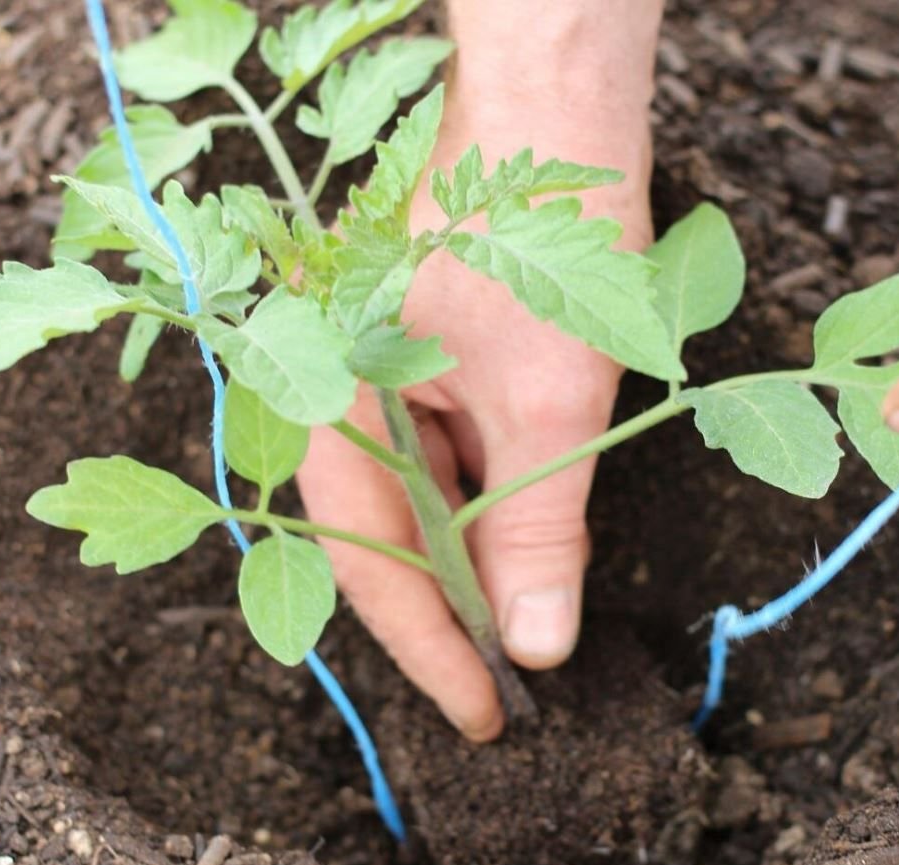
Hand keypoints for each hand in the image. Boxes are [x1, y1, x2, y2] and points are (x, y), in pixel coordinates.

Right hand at [297, 1, 662, 740]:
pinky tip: (533, 546)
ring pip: (429, 503)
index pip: (373, 557)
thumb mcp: (546, 401)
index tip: (482, 714)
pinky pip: (458, 460)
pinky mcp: (443, 366)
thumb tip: (536, 644)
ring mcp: (396, 382)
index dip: (429, 648)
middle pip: (392, 537)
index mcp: (339, 402)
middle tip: (506, 688)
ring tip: (528, 632)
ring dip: (480, 564)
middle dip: (453, 614)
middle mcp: (352, 397)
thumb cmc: (540, 237)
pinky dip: (498, 508)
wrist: (559, 116)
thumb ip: (536, 530)